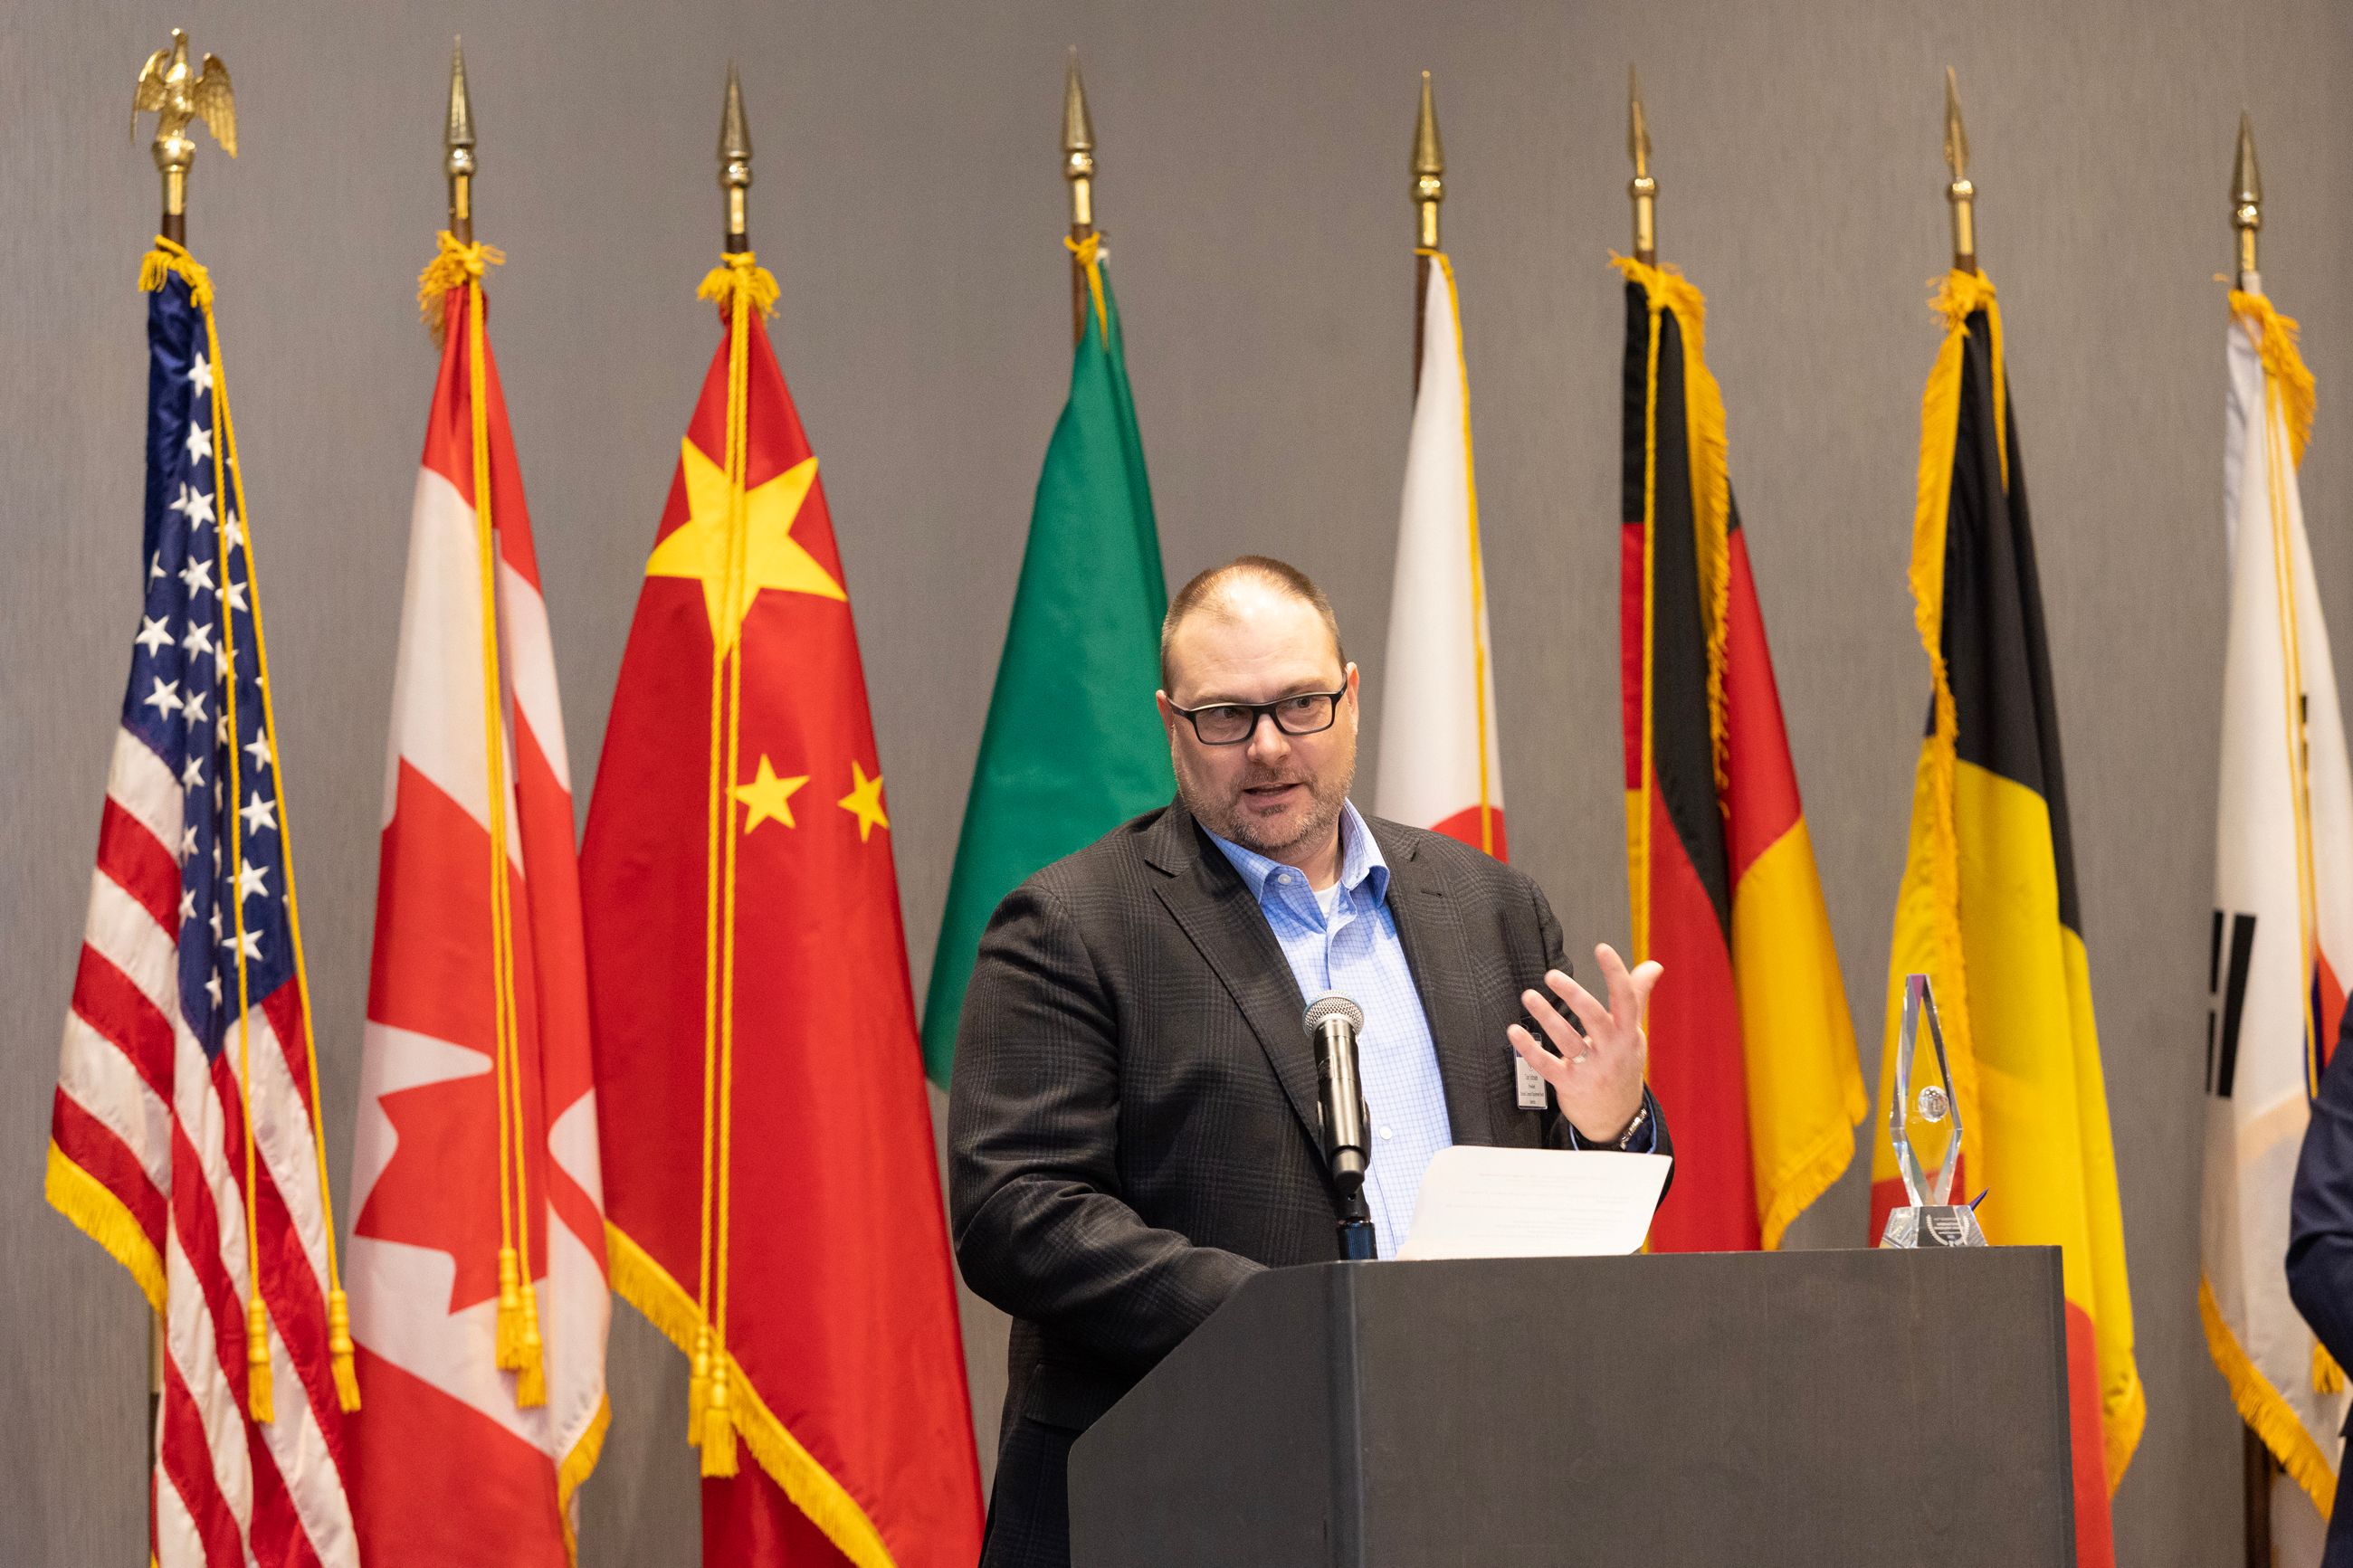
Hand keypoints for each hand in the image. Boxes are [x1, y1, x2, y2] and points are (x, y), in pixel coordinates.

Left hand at [1507, 943, 1659, 1144]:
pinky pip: (1547, 1065)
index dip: (1616, 973)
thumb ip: (1637, 997)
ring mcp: (1591, 1069)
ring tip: (1529, 996)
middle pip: (1595, 1019)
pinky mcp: (1569, 1085)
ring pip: (1568, 1040)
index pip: (1626, 999)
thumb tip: (1653, 966)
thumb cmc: (1622, 1066)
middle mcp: (1612, 1051)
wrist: (1617, 1118)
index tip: (1602, 949)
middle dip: (1574, 996)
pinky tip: (1514, 1032)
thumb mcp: (1633, 1033)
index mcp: (1628, 1034)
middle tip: (1553, 975)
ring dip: (1547, 1017)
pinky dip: (1529, 1048)